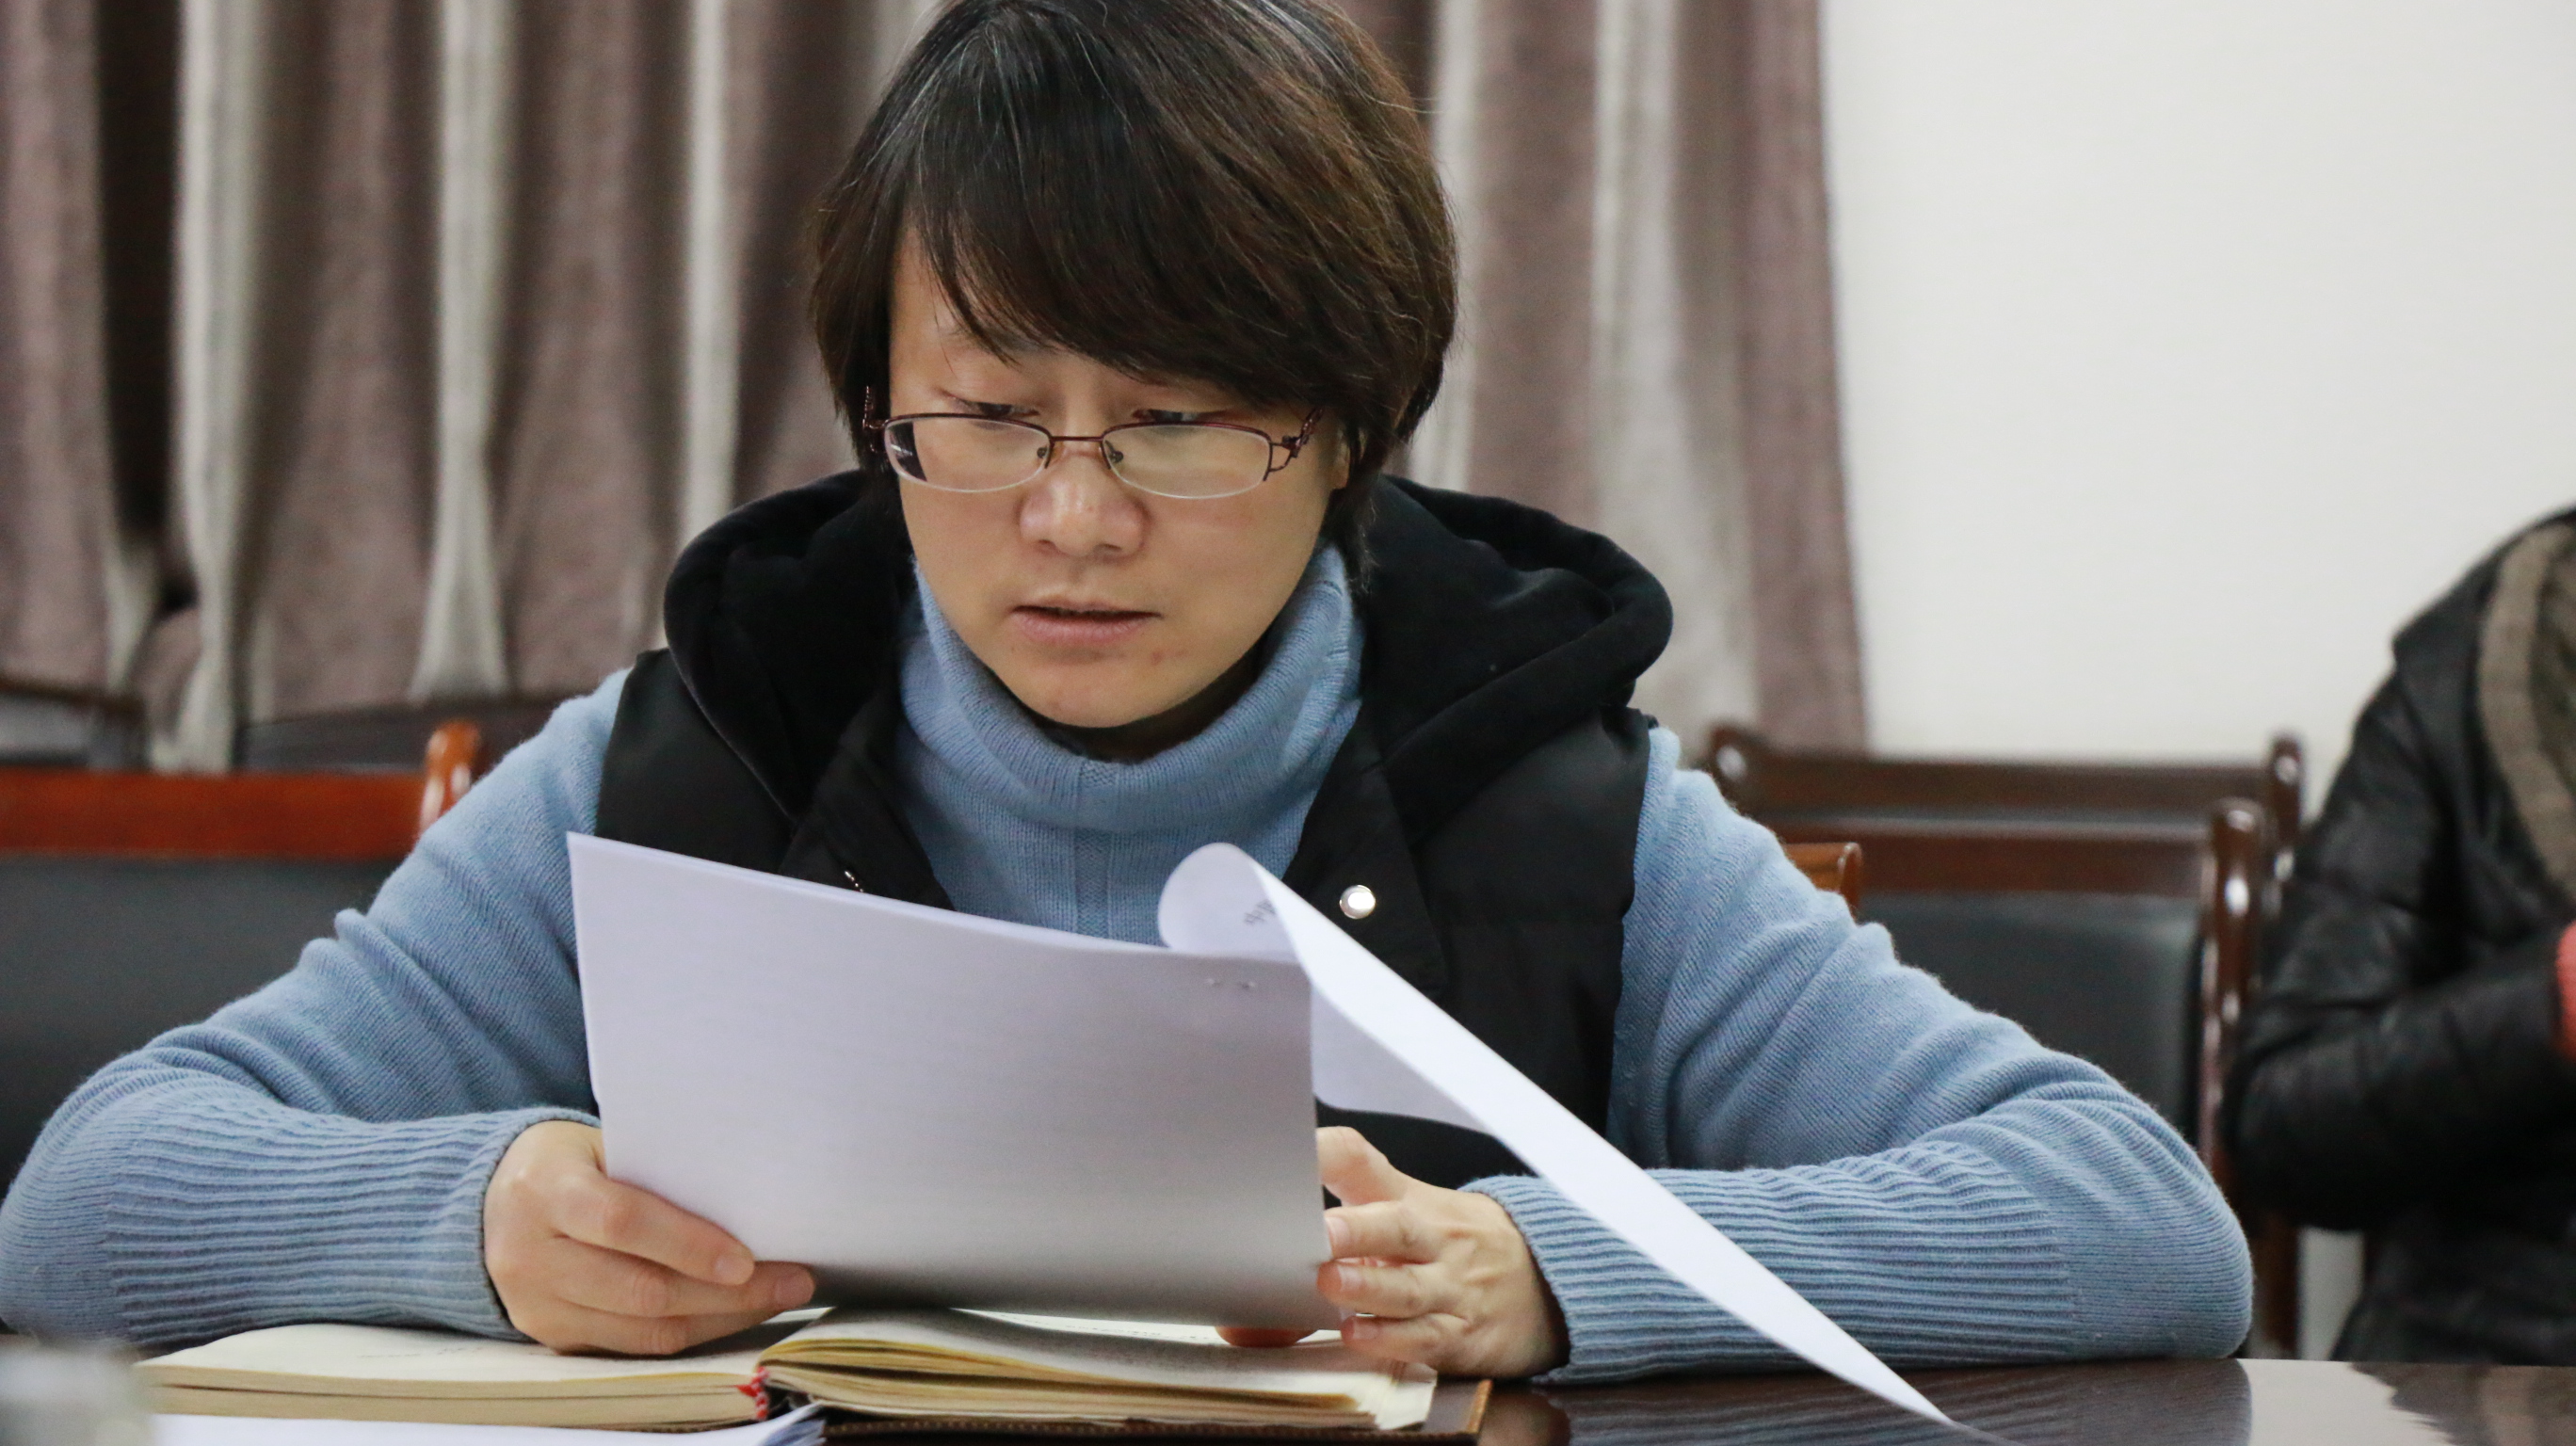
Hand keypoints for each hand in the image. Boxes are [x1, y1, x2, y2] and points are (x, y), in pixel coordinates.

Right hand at [483, 1120, 813, 1353]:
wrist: (491, 1199)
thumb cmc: (572, 1161)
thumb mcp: (603, 1145)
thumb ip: (659, 1171)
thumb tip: (751, 1198)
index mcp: (544, 1188)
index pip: (620, 1221)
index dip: (687, 1243)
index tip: (748, 1258)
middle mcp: (530, 1253)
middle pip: (639, 1288)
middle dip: (726, 1292)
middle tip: (793, 1280)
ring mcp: (535, 1303)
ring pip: (642, 1330)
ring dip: (720, 1318)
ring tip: (777, 1297)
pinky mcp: (551, 1335)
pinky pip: (633, 1347)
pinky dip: (691, 1332)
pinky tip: (732, 1313)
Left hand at [1220, 1127, 1566, 1376]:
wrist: (1543, 1279)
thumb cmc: (1444, 1249)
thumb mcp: (1400, 1228)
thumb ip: (1325, 1256)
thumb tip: (1236, 1314)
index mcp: (1403, 1197)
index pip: (1358, 1158)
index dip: (1323, 1151)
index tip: (1289, 1151)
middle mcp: (1429, 1237)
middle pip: (1397, 1224)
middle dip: (1357, 1230)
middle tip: (1320, 1235)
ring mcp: (1450, 1284)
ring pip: (1409, 1286)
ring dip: (1369, 1287)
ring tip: (1332, 1284)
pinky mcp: (1462, 1332)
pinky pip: (1426, 1335)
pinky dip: (1392, 1338)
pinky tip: (1361, 1335)